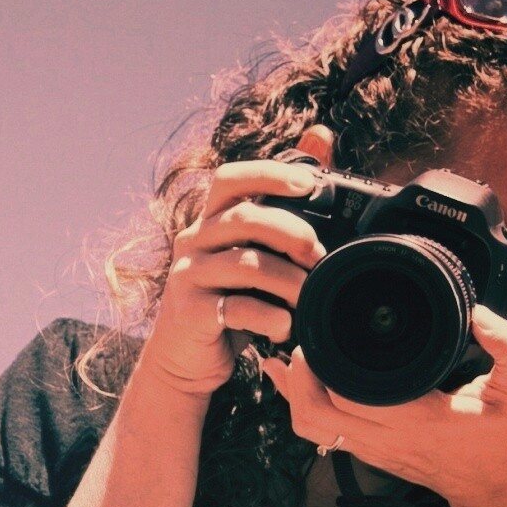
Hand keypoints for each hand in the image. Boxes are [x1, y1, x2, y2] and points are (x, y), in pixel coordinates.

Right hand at [138, 153, 327, 400]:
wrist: (186, 360)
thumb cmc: (229, 303)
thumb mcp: (251, 258)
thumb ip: (278, 221)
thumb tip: (319, 145)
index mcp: (209, 222)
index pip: (230, 179)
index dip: (268, 174)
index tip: (309, 184)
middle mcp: (193, 242)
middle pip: (244, 218)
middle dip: (291, 232)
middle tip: (318, 254)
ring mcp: (188, 276)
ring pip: (246, 264)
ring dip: (289, 280)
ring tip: (309, 295)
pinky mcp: (190, 313)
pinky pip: (237, 307)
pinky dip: (270, 317)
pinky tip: (285, 326)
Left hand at [262, 298, 506, 506]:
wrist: (499, 489)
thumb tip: (479, 316)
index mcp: (419, 420)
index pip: (351, 396)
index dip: (326, 365)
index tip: (324, 329)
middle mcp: (388, 438)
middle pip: (316, 412)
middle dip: (300, 373)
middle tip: (307, 336)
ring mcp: (374, 450)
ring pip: (311, 427)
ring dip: (295, 391)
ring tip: (298, 354)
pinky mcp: (370, 453)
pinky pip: (321, 433)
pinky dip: (304, 405)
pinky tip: (296, 380)